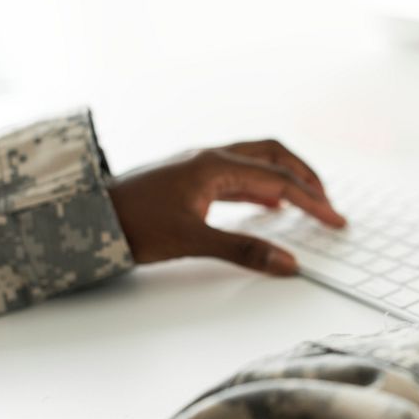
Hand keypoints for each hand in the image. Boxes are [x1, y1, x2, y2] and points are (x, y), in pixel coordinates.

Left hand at [108, 139, 344, 274]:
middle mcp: (210, 158)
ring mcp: (200, 166)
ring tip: (307, 202)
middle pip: (274, 155)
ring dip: (286, 179)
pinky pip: (238, 175)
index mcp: (214, 166)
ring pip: (256, 162)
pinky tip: (268, 205)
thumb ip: (244, 250)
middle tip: (327, 203)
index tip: (335, 219)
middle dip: (306, 177)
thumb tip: (288, 264)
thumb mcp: (191, 241)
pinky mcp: (191, 179)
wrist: (84, 219)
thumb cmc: (130, 224)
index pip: (279, 180)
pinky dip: (262, 188)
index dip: (312, 201)